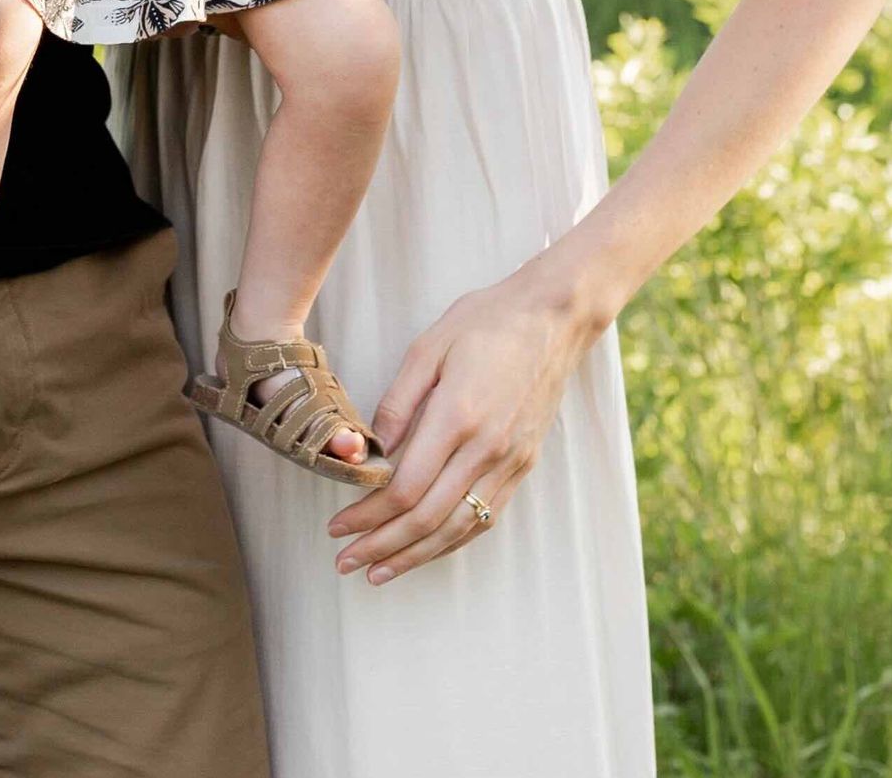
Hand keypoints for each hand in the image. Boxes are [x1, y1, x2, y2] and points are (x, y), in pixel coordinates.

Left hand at [325, 269, 596, 583]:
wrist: (553, 319)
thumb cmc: (486, 322)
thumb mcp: (429, 346)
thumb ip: (399, 400)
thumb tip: (374, 450)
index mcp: (458, 416)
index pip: (407, 488)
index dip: (369, 515)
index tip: (338, 526)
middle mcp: (487, 448)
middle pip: (428, 519)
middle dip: (382, 546)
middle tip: (345, 562)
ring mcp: (510, 461)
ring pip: (458, 529)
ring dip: (416, 555)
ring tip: (379, 571)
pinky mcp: (523, 464)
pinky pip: (485, 516)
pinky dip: (452, 541)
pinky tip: (428, 549)